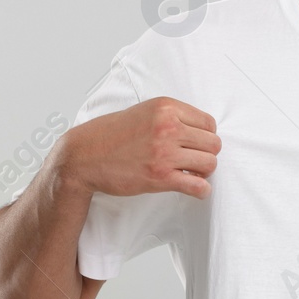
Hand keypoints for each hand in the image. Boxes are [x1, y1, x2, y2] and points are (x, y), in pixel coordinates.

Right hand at [60, 96, 220, 199]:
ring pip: (210, 164)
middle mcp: (168, 127)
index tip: (194, 144)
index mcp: (166, 108)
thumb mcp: (145, 111)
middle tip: (192, 160)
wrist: (85, 156)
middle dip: (205, 154)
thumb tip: (202, 131)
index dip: (205, 136)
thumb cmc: (112, 134)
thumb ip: (172, 117)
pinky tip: (194, 188)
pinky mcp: (160, 177)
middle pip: (214, 144)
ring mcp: (164, 153)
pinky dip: (201, 190)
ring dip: (203, 172)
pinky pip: (198, 186)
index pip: (209, 123)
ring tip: (190, 173)